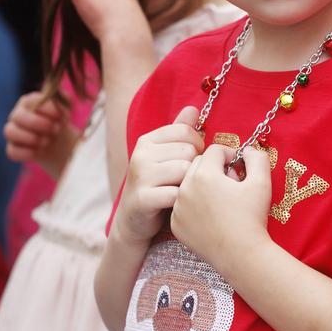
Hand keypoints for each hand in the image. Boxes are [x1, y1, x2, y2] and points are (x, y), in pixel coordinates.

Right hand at [4, 91, 78, 177]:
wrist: (58, 143)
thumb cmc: (59, 122)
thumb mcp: (64, 110)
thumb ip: (63, 100)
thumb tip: (61, 96)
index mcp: (28, 101)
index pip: (31, 101)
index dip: (46, 109)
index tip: (60, 117)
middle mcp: (17, 115)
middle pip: (17, 116)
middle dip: (38, 123)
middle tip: (55, 129)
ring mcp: (12, 132)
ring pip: (10, 132)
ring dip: (31, 138)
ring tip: (48, 141)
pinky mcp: (12, 149)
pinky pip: (12, 151)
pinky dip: (26, 153)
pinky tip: (40, 152)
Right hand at [114, 106, 204, 243]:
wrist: (133, 221)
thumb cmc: (156, 186)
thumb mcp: (165, 156)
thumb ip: (179, 132)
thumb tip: (193, 108)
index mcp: (147, 140)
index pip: (186, 132)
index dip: (197, 147)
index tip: (192, 161)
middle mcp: (140, 155)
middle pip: (188, 151)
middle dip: (194, 167)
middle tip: (185, 181)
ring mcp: (140, 176)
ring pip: (185, 170)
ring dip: (189, 184)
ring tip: (182, 192)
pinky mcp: (143, 199)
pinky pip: (177, 193)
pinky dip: (182, 201)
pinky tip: (177, 205)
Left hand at [170, 143, 271, 272]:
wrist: (241, 255)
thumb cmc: (252, 217)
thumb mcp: (262, 182)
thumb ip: (257, 158)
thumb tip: (247, 150)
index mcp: (204, 174)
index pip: (214, 151)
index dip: (230, 156)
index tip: (239, 169)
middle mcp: (185, 188)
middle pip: (198, 164)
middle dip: (215, 169)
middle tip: (231, 184)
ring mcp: (178, 207)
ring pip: (188, 184)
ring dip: (203, 185)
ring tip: (221, 200)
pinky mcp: (176, 224)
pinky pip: (183, 205)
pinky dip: (194, 205)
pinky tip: (211, 216)